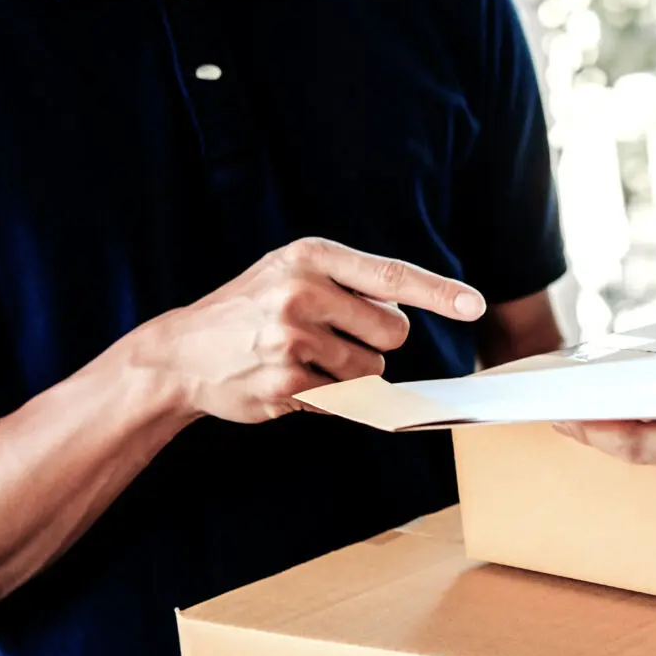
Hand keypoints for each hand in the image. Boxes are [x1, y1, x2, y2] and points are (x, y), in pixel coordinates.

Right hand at [133, 237, 485, 423]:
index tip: (475, 305)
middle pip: (393, 332)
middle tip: (330, 337)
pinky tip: (288, 380)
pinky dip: (326, 396)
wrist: (180, 353)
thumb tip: (410, 315)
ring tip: (302, 359)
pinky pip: (343, 398)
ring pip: (372, 371)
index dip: (439, 293)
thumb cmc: (251, 311)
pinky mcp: (286, 383)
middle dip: (374, 342)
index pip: (391, 275)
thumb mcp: (292, 273)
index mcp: (311, 257)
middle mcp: (303, 292)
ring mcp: (293, 339)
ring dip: (349, 373)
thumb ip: (349, 285)